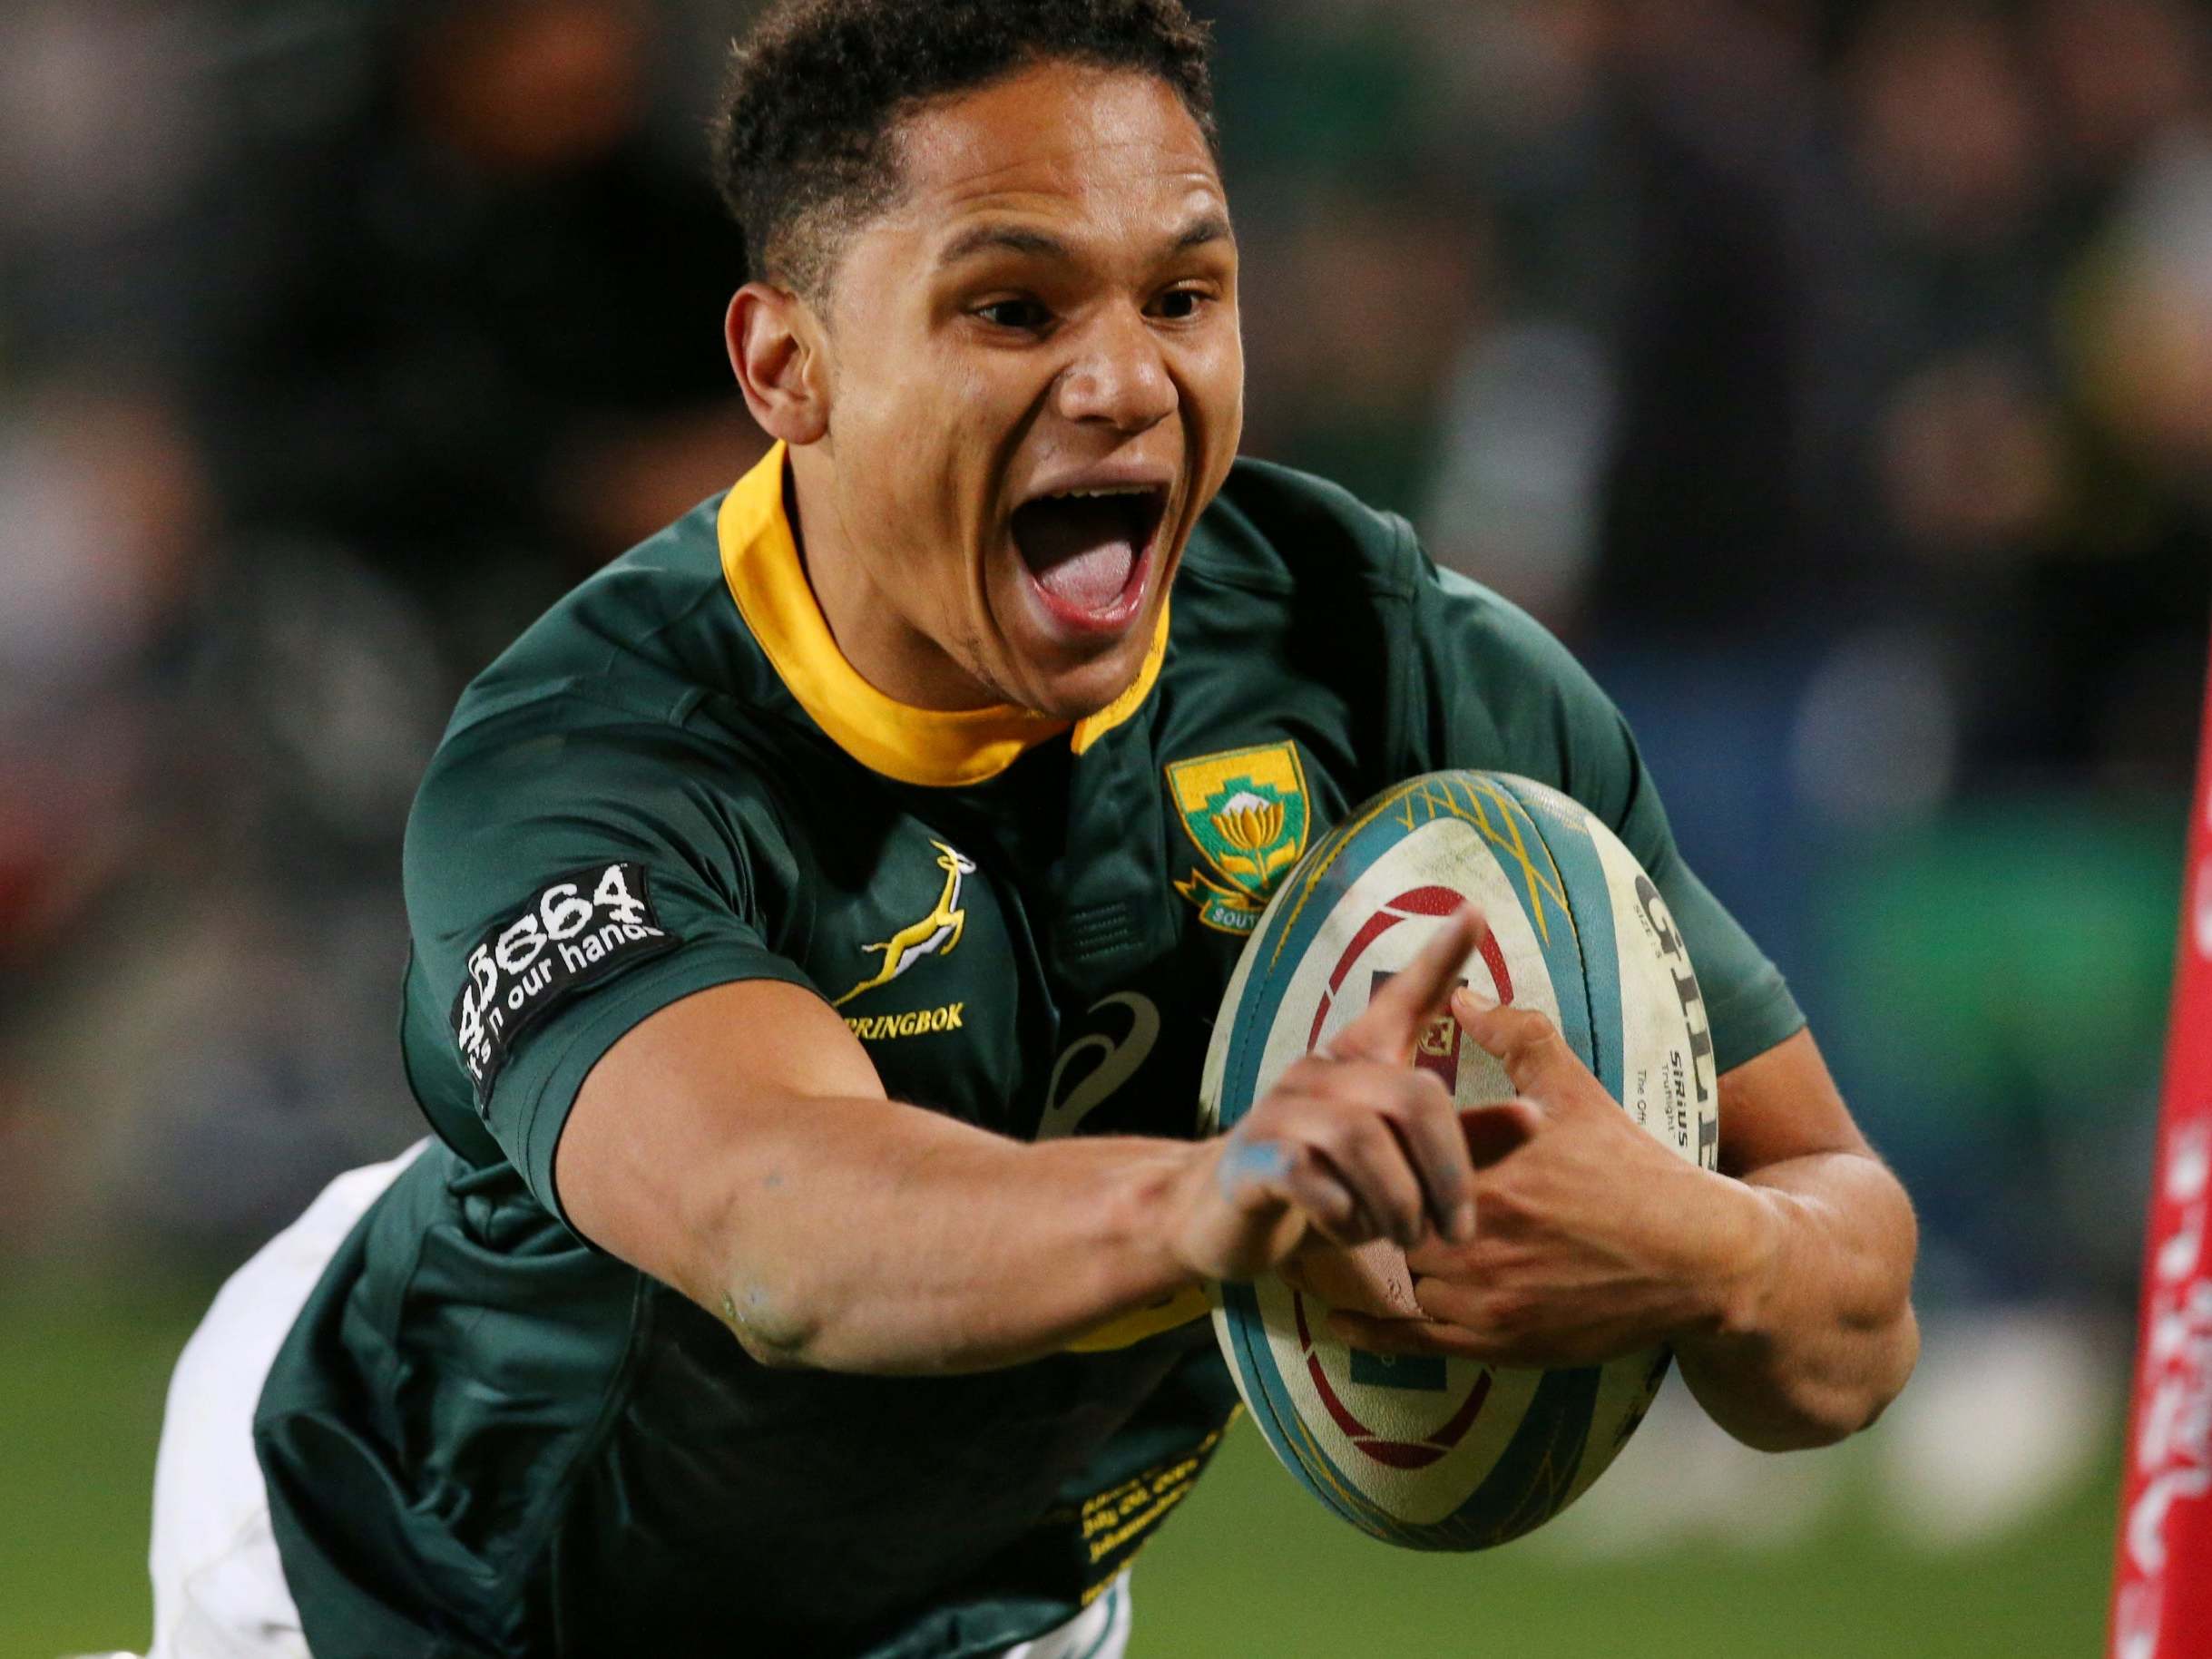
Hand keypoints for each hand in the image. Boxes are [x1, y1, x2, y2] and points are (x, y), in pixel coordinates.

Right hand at [1168, 907, 1487, 1283]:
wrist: (1216, 1214)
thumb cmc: (1322, 1182)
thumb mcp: (1396, 1162)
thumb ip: (1461, 1143)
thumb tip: (1536, 1117)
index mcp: (1358, 1063)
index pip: (1402, 999)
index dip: (1439, 958)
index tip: (1474, 912)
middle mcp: (1319, 1073)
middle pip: (1412, 1098)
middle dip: (1449, 1172)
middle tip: (1455, 1230)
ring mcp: (1280, 1112)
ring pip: (1362, 1141)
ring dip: (1398, 1204)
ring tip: (1404, 1239)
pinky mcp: (1251, 1159)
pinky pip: (1309, 1179)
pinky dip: (1343, 1215)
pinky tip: (1346, 1230)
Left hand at [1328, 988, 1760, 1367]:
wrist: (1697, 1257)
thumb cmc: (1633, 1168)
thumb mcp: (1576, 1092)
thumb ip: (1516, 1037)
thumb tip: (1462, 995)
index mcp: (1489, 1171)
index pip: (1399, 1162)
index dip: (1384, 1155)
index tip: (1371, 1143)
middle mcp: (1480, 1237)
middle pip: (1392, 1222)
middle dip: (1388, 1207)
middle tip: (1378, 1193)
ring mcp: (1488, 1297)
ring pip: (1406, 1278)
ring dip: (1400, 1261)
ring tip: (1384, 1240)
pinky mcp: (1501, 1343)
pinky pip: (1416, 1341)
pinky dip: (1375, 1332)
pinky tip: (1338, 1322)